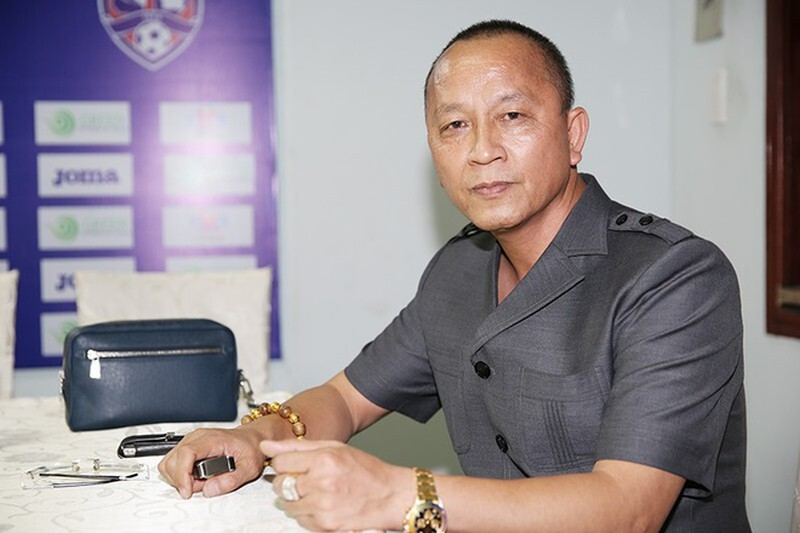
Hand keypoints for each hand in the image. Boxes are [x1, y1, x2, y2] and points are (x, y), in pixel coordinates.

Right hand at [157, 426, 264, 498]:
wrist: (250, 439)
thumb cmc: (250, 449)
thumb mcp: (249, 467)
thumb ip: (231, 480)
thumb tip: (209, 490)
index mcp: (212, 439)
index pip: (186, 453)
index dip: (182, 475)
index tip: (187, 491)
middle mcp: (197, 437)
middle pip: (172, 460)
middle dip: (182, 480)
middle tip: (202, 485)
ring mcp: (190, 441)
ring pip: (169, 463)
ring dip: (180, 479)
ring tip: (201, 481)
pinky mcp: (187, 448)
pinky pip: (173, 464)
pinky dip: (180, 476)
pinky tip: (196, 477)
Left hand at [262, 439, 414, 531]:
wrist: (391, 496)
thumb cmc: (365, 470)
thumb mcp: (335, 448)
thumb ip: (297, 447)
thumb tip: (265, 446)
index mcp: (323, 459)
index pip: (280, 462)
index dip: (283, 463)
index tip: (292, 465)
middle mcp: (321, 482)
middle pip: (279, 484)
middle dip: (287, 482)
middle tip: (306, 479)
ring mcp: (322, 506)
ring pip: (287, 504)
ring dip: (297, 499)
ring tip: (318, 492)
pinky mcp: (325, 525)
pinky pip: (300, 520)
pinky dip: (307, 514)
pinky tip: (324, 505)